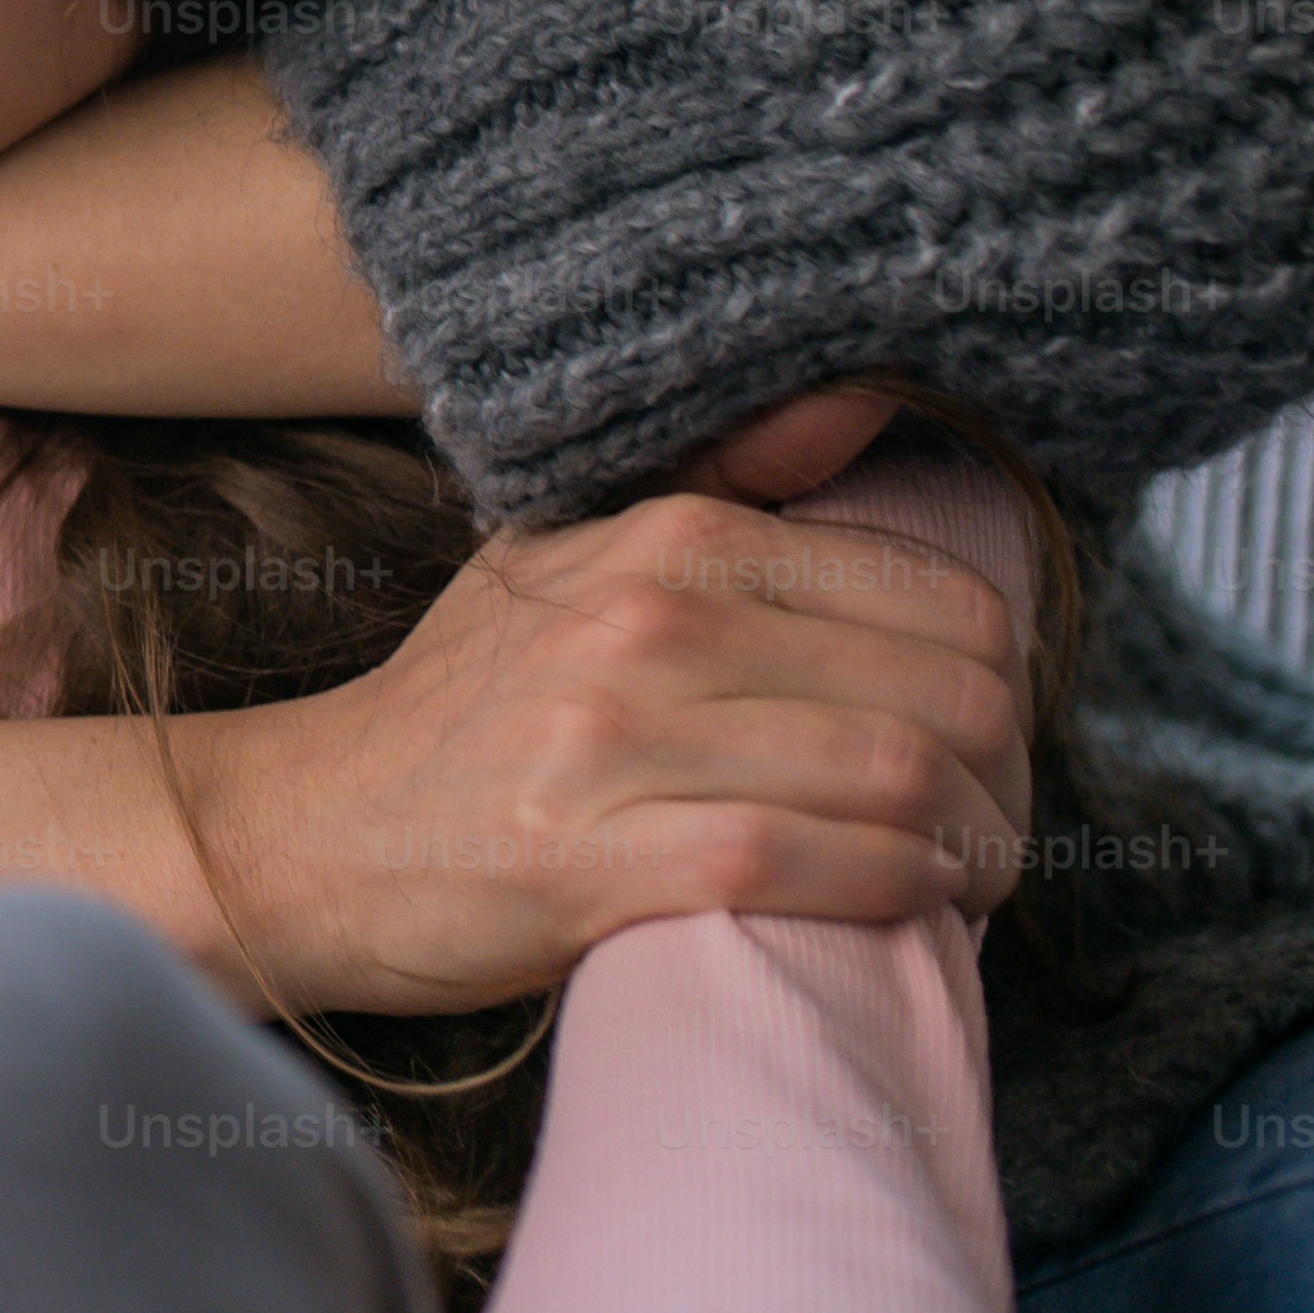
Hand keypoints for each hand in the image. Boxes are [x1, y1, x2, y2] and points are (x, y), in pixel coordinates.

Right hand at [189, 487, 1029, 1017]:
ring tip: (965, 875)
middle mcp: (644, 621)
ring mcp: (612, 741)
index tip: (989, 745)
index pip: (939, 599)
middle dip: (1006, 778)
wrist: (307, 834)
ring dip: (972, 848)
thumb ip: (721, 486)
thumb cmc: (462, 711)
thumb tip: (863, 406)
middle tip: (996, 826)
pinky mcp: (590, 861)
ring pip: (891, 780)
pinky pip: (802, 864)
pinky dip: (889, 893)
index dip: (1002, 685)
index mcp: (663, 538)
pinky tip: (905, 906)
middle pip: (941, 695)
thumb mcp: (569, 558)